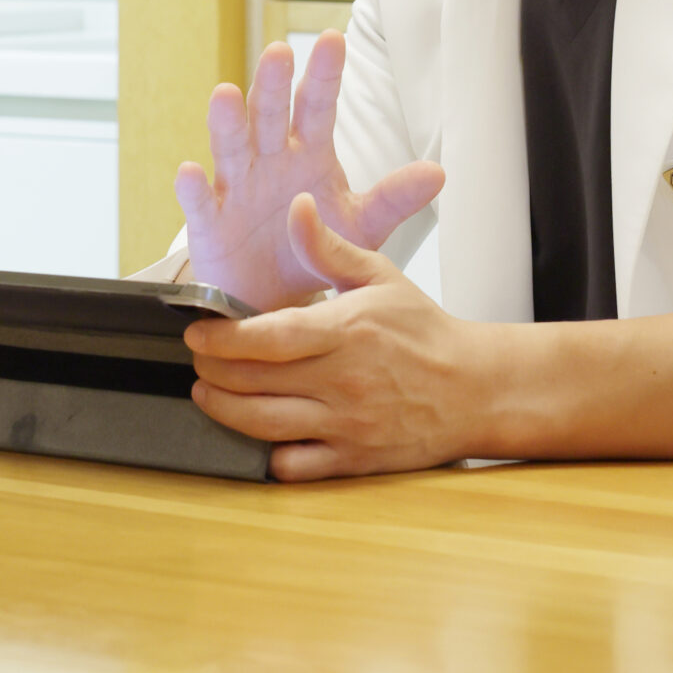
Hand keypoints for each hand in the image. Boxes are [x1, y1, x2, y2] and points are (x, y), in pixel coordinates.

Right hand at [173, 32, 443, 309]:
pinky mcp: (210, 223)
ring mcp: (236, 186)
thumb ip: (393, 198)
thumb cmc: (314, 246)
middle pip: (271, 115)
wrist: (275, 298)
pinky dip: (193, 188)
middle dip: (274, 84)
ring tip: (227, 94)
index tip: (333, 38)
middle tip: (280, 51)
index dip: (325, 74)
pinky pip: (200, 203)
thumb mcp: (360, 224)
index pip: (317, 106)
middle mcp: (269, 159)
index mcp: (308, 152)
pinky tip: (190, 170)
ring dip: (228, 121)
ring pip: (231, 147)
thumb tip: (439, 172)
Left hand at [186, 195, 507, 479]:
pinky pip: (296, 466)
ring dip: (224, 411)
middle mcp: (343, 380)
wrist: (477, 389)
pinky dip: (267, 456)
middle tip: (198, 361)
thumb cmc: (424, 330)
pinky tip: (253, 435)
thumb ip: (329, 247)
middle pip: (254, 382)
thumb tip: (296, 206)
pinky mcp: (355, 460)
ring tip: (207, 394)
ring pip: (264, 425)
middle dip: (212, 371)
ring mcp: (348, 424)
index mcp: (345, 331)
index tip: (195, 333)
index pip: (267, 337)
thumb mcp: (380, 276)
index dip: (222, 339)